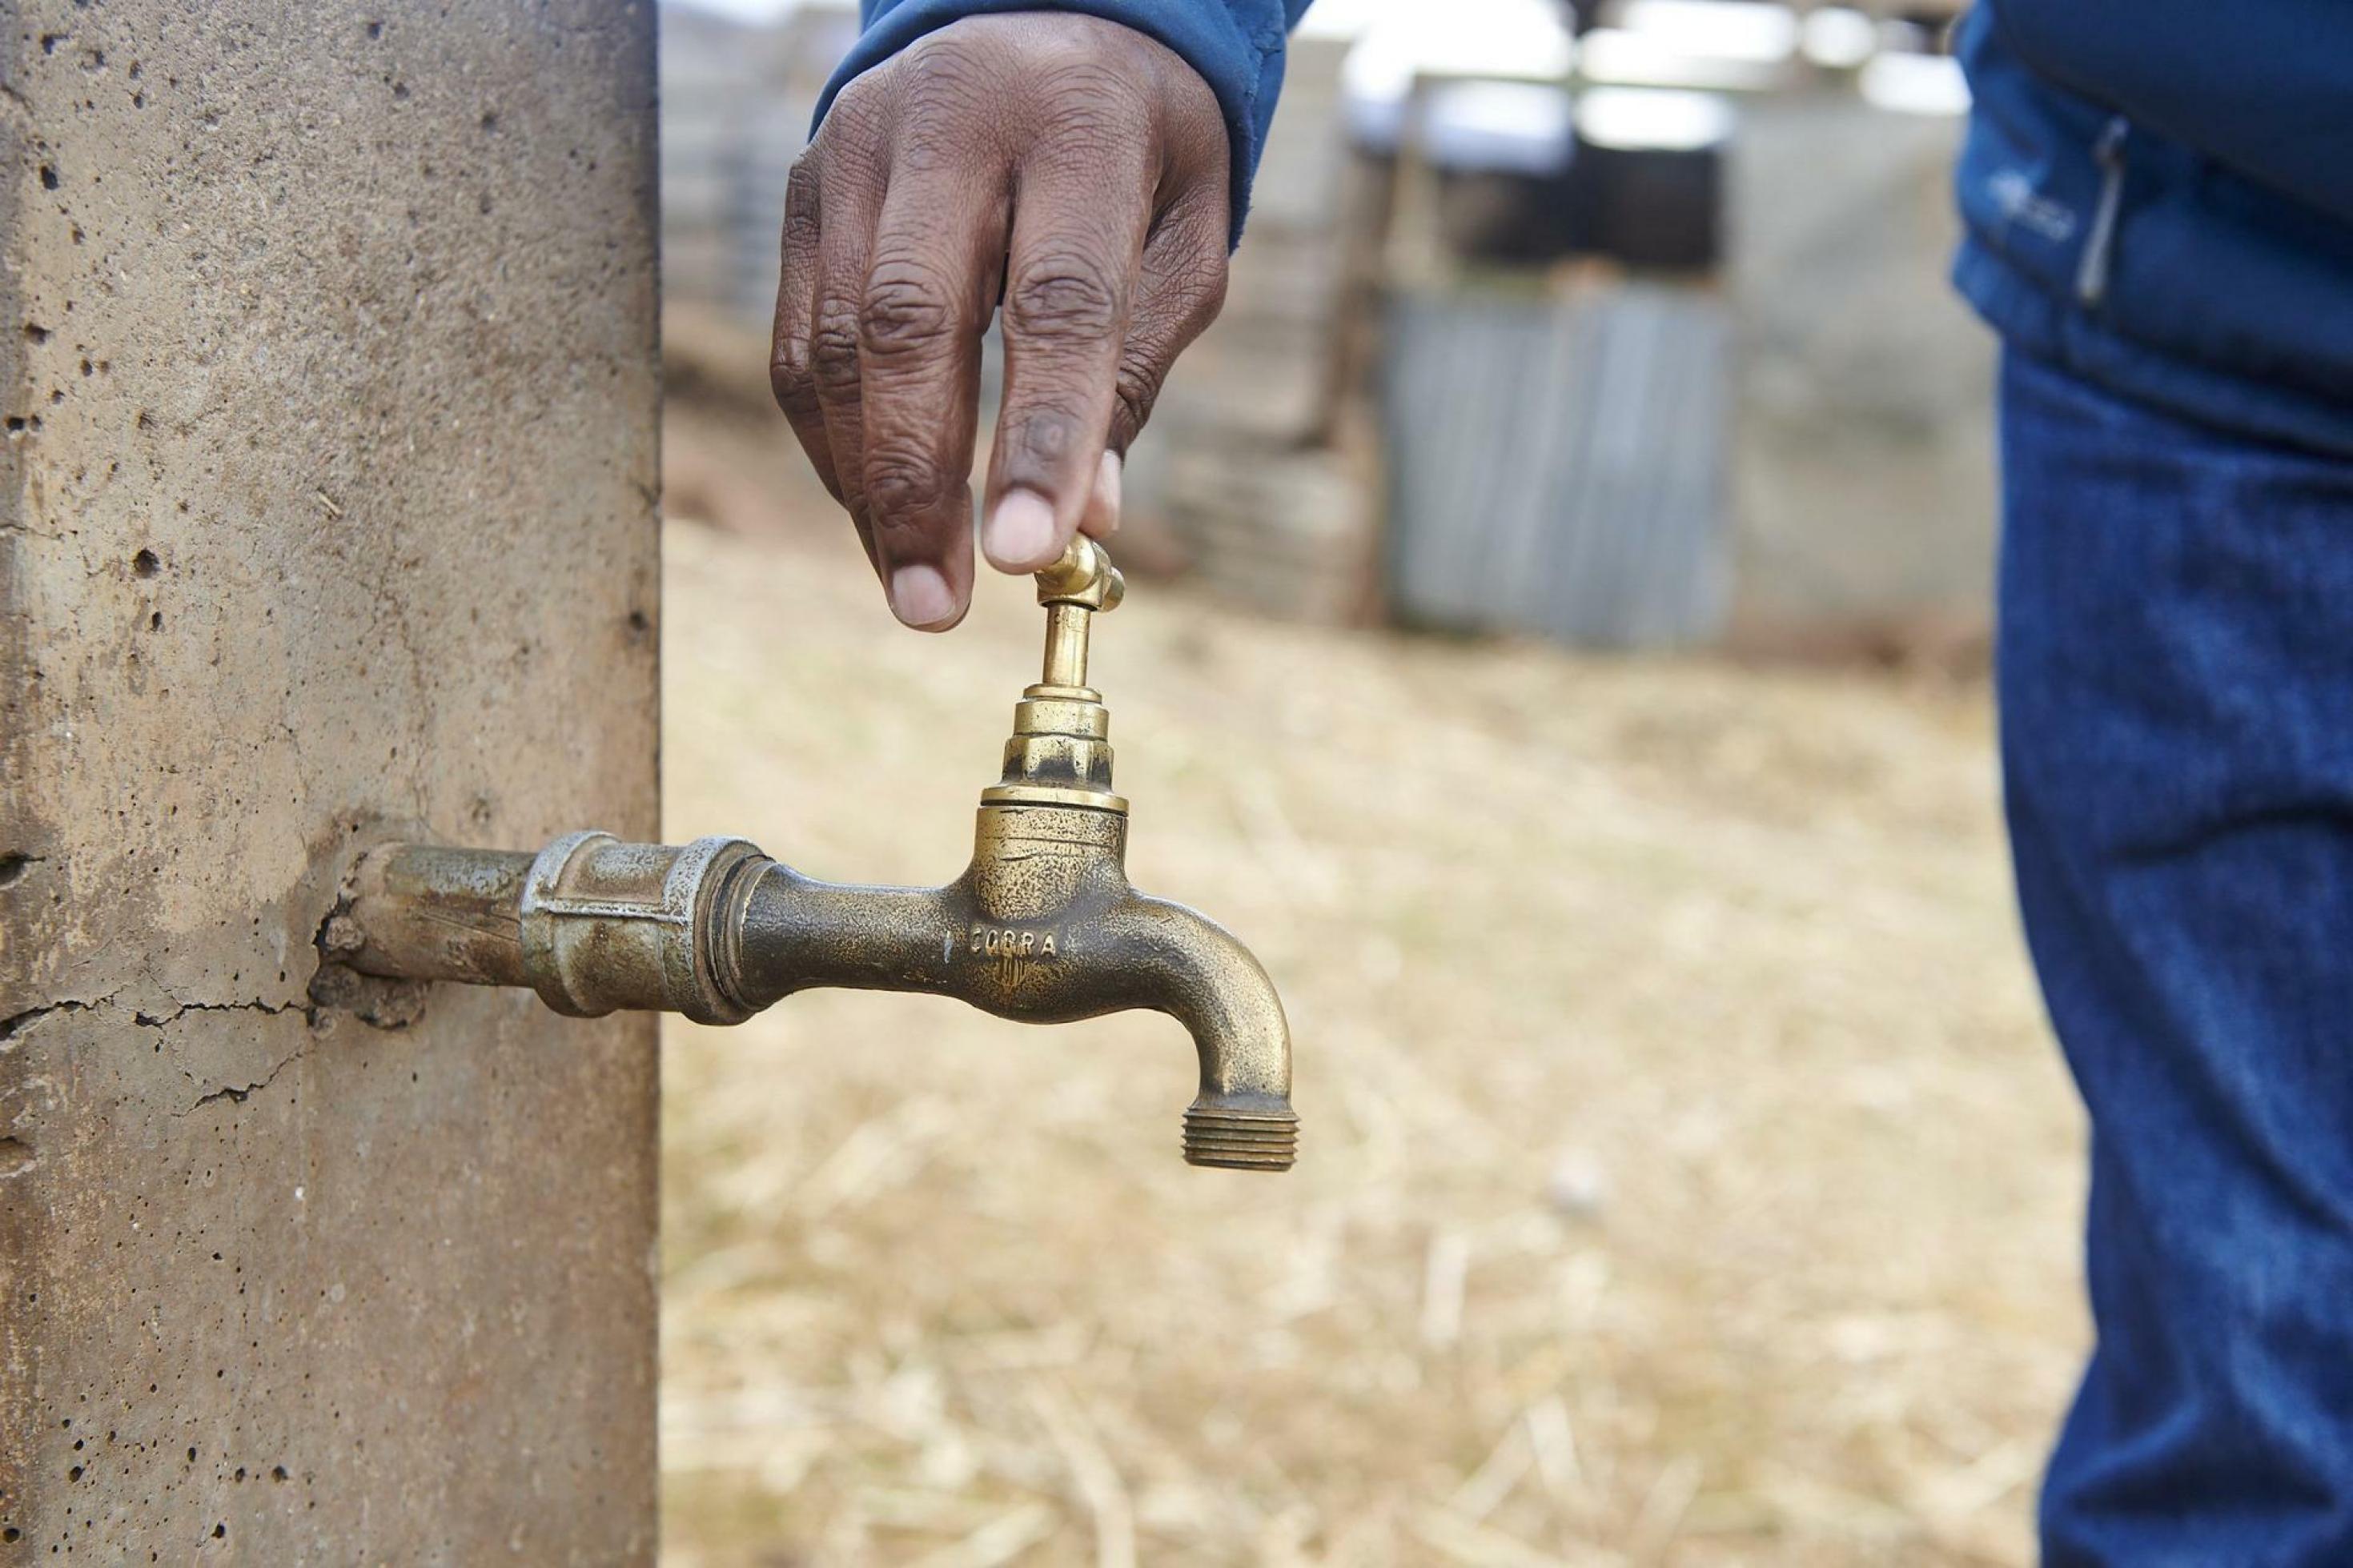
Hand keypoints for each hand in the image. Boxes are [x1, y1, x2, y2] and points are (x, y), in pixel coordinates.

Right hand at [769, 14, 1231, 629]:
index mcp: (1075, 122)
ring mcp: (854, 150)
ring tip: (914, 587)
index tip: (1023, 555)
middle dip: (920, 480)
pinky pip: (803, 339)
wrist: (1040, 20)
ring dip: (868, 483)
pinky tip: (880, 514)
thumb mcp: (1184, 239)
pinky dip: (836, 443)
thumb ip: (1137, 371)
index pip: (1053, 297)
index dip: (1036, 435)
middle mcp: (948, 120)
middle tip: (938, 605)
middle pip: (909, 320)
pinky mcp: (802, 188)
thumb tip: (1086, 517)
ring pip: (838, 339)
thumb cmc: (1135, 152)